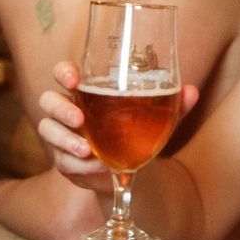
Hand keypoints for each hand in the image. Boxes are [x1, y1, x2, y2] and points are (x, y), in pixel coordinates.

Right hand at [36, 60, 199, 193]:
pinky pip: (62, 161)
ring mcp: (63, 136)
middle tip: (79, 118)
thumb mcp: (158, 117)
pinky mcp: (65, 161)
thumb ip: (173, 105)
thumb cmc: (139, 130)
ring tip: (86, 148)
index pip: (64, 73)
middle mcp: (69, 110)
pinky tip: (94, 166)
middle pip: (48, 100)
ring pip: (47, 130)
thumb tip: (191, 91)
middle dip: (59, 107)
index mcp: (87, 91)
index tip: (73, 78)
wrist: (132, 167)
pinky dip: (77, 164)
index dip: (63, 72)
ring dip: (64, 139)